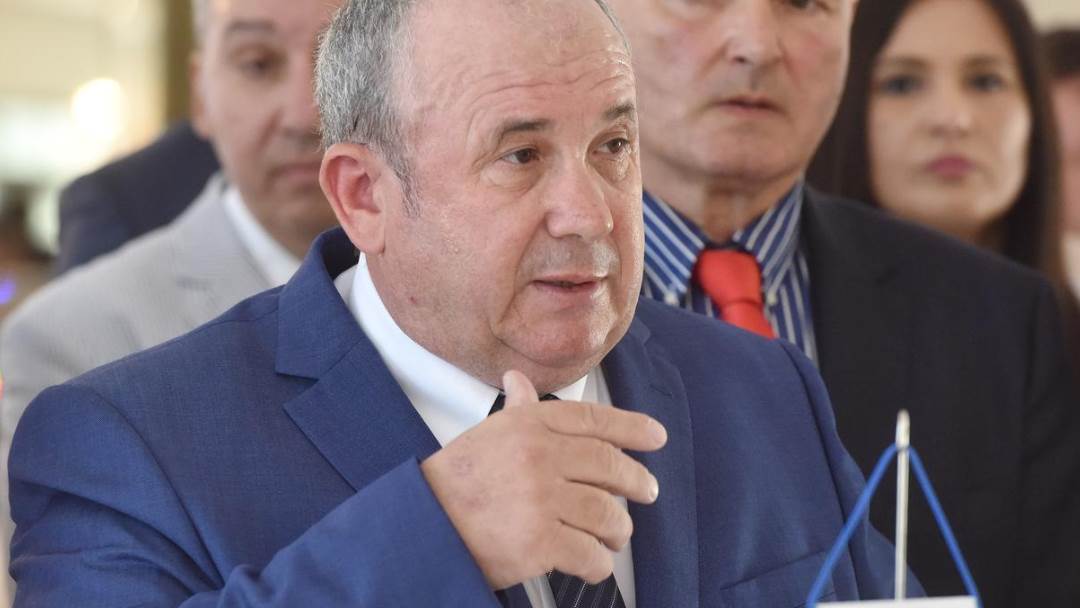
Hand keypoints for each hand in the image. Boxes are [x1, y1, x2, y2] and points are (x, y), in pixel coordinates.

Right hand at [420, 370, 666, 589]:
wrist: (423, 524)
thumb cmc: (455, 481)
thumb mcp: (486, 435)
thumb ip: (516, 411)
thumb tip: (519, 381)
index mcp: (529, 425)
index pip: (593, 420)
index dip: (631, 428)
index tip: (656, 437)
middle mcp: (539, 456)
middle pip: (609, 466)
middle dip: (636, 481)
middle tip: (647, 491)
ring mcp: (540, 500)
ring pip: (606, 513)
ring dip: (618, 529)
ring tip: (616, 535)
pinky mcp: (539, 542)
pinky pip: (589, 554)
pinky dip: (598, 563)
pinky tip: (594, 563)